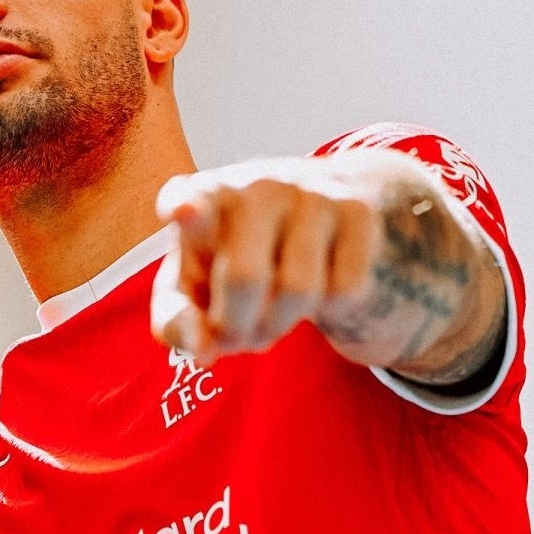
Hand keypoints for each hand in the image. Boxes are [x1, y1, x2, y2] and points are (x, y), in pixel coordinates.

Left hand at [151, 150, 502, 382]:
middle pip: (246, 278)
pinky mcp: (357, 210)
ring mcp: (309, 192)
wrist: (314, 220)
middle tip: (236, 337)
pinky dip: (330, 310)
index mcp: (203, 197)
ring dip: (280, 325)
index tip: (185, 211)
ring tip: (270, 316)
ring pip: (299, 290)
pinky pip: (347, 288)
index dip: (184, 206)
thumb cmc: (231, 259)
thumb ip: (176, 322)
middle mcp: (254, 185)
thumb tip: (202, 348)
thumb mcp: (191, 289)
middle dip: (238, 328)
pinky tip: (316, 290)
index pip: (188, 197)